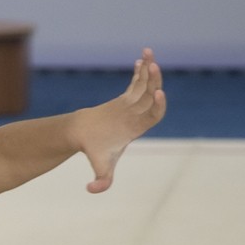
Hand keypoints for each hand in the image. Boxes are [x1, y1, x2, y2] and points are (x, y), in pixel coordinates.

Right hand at [78, 48, 166, 193]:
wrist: (86, 138)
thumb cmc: (97, 151)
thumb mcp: (101, 168)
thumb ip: (101, 182)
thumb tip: (91, 190)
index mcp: (139, 128)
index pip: (155, 115)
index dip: (159, 105)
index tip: (158, 93)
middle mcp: (140, 114)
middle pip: (152, 94)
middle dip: (154, 81)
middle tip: (154, 66)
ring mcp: (134, 103)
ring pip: (145, 84)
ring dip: (148, 70)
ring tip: (148, 53)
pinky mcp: (127, 96)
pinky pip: (136, 81)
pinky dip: (139, 71)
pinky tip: (141, 58)